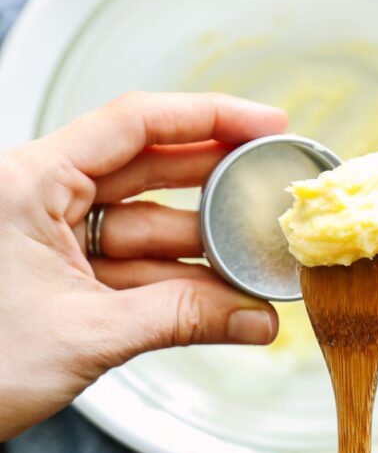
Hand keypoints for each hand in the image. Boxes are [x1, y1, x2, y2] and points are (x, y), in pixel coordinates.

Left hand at [0, 91, 286, 438]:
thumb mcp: (85, 335)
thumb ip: (179, 320)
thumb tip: (255, 320)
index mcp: (29, 181)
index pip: (133, 124)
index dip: (208, 117)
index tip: (265, 122)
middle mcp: (40, 198)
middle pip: (147, 169)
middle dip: (215, 184)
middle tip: (273, 186)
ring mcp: (50, 238)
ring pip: (145, 227)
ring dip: (201, 253)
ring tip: (256, 271)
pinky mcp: (59, 276)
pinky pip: (130, 267)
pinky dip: (174, 285)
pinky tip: (221, 301)